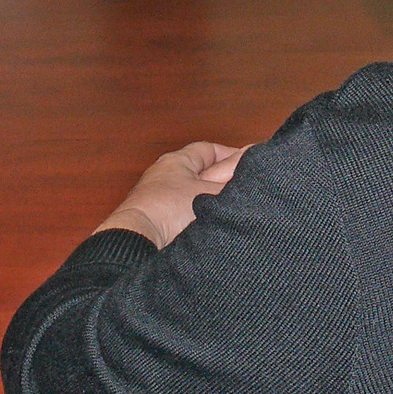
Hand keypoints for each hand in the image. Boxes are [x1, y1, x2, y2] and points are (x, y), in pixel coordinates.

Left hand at [94, 142, 248, 248]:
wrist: (137, 243)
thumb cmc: (170, 210)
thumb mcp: (210, 191)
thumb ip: (234, 177)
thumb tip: (255, 160)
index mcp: (176, 161)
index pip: (208, 150)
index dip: (231, 155)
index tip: (251, 163)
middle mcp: (166, 177)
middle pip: (204, 174)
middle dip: (226, 181)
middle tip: (247, 189)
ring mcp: (160, 202)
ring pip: (197, 198)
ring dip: (215, 203)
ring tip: (235, 210)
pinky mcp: (159, 224)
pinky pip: (187, 217)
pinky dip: (202, 220)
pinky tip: (215, 228)